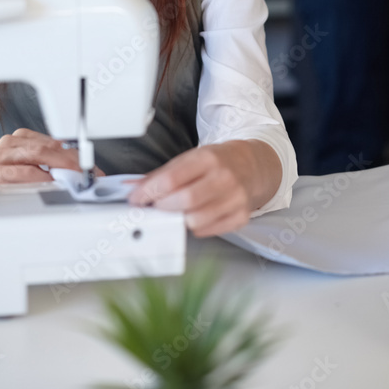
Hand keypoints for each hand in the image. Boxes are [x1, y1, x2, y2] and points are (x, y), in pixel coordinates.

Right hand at [0, 128, 105, 186]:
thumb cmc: (1, 182)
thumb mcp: (25, 167)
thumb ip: (48, 166)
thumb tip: (79, 175)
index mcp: (21, 138)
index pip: (56, 143)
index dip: (77, 156)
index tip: (91, 170)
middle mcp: (11, 143)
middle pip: (50, 147)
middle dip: (73, 163)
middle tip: (88, 176)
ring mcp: (2, 156)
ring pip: (39, 156)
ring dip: (61, 170)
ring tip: (76, 180)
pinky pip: (25, 174)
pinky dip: (42, 180)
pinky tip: (52, 185)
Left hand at [127, 140, 280, 237]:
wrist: (253, 166)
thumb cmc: (219, 161)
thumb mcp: (192, 157)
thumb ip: (164, 173)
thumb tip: (135, 186)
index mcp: (208, 158)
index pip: (173, 178)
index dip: (149, 191)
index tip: (137, 198)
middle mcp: (224, 178)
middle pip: (185, 201)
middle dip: (163, 207)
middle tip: (155, 206)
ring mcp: (235, 199)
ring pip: (195, 221)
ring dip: (179, 219)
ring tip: (178, 209)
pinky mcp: (240, 217)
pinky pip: (207, 231)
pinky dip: (195, 227)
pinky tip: (196, 214)